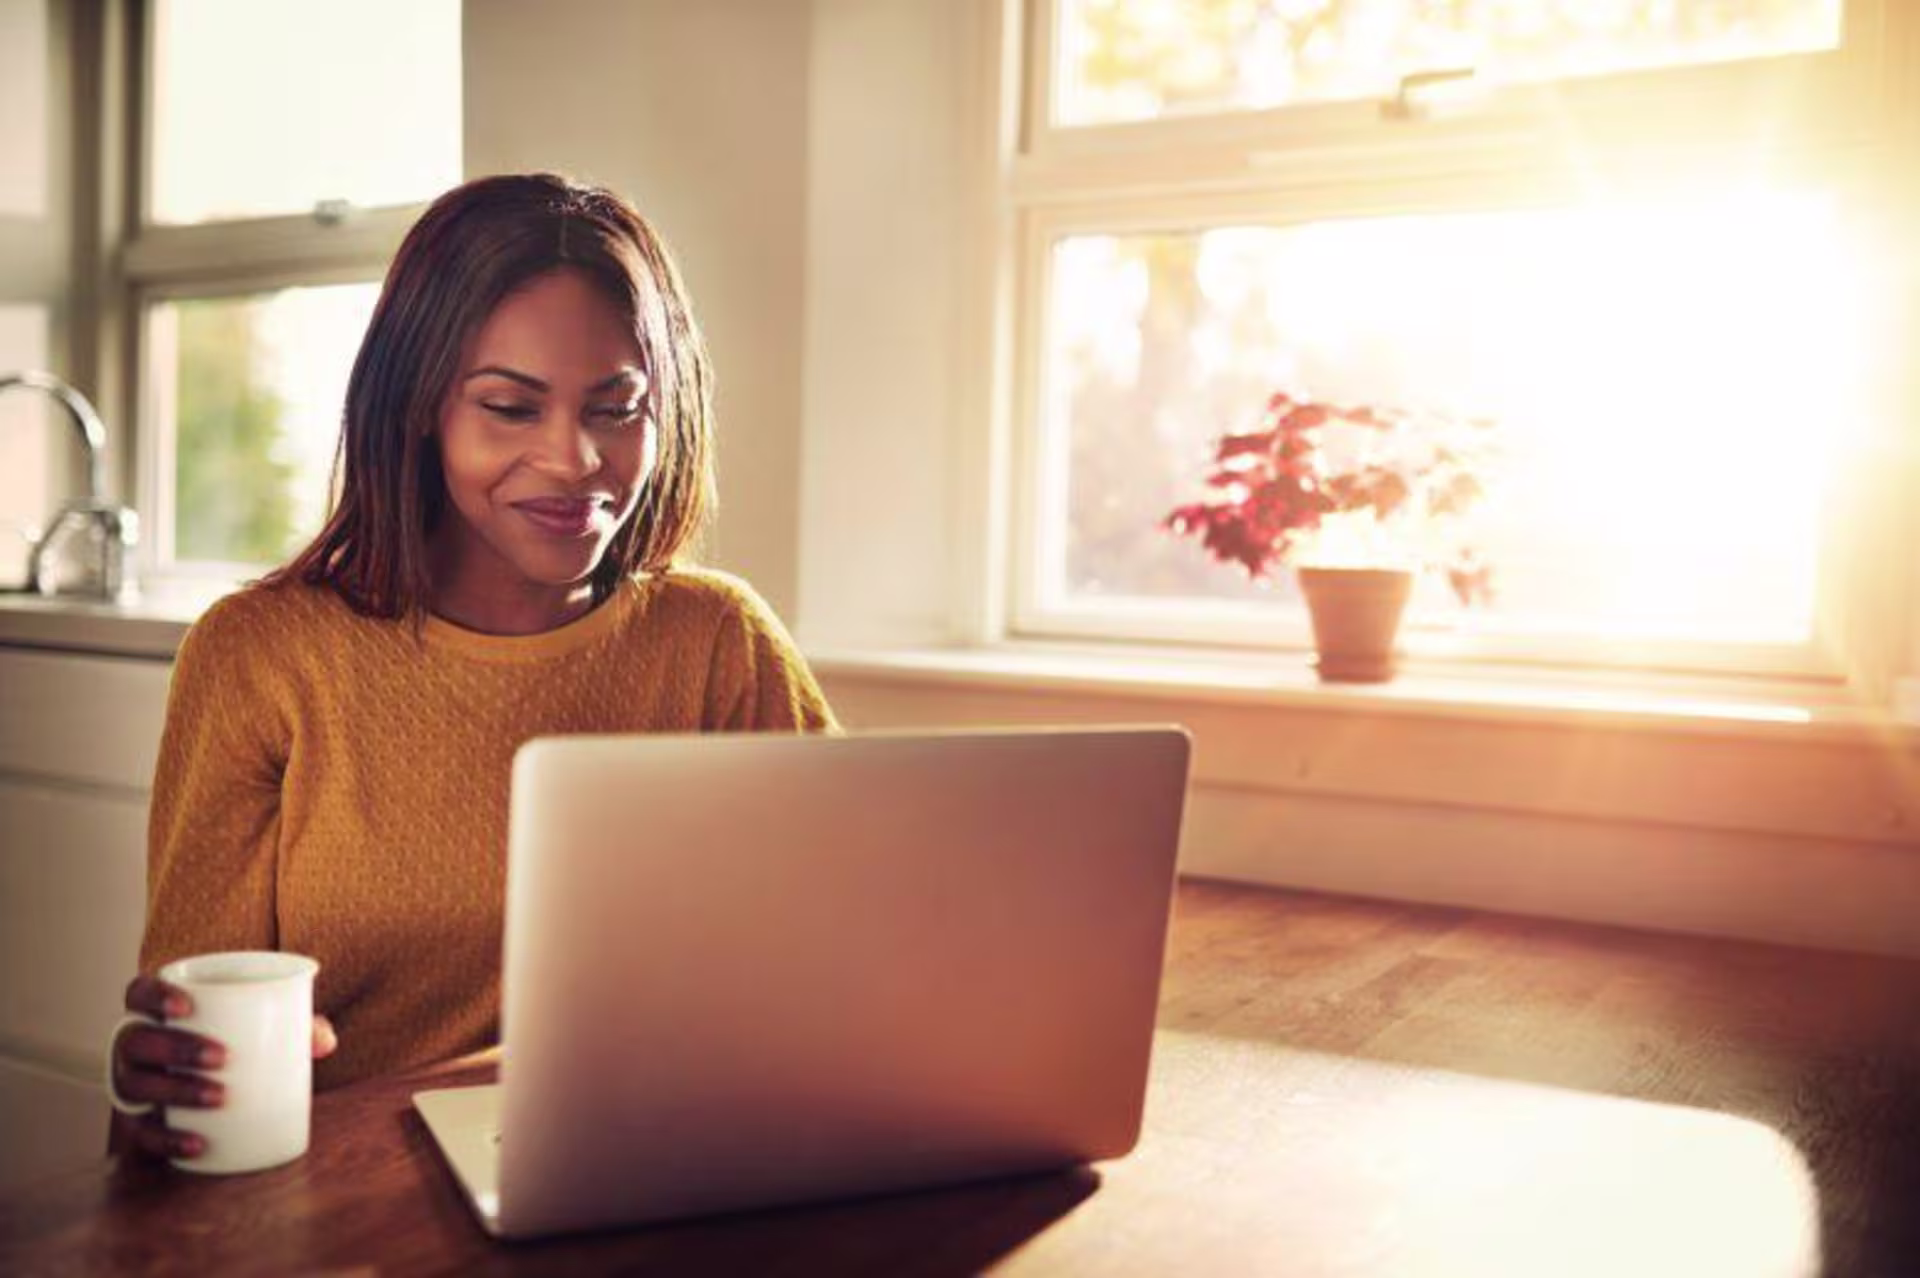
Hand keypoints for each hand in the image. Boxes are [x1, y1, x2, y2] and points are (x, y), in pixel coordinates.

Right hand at [108, 974, 337, 1161]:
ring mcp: (132, 1084)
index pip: (138, 992)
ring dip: (175, 1091)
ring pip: (135, 1086)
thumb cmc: (239, 1042)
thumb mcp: (265, 1027)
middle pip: (136, 1040)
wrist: (215, 1089)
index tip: (188, 1005)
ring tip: (219, 1096)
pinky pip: (142, 1134)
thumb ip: (297, 1025)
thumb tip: (325, 1041)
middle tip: (222, 1057)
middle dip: (175, 1048)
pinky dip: (168, 1139)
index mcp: (158, 1011)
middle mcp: (135, 1046)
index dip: (154, 995)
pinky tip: (197, 1143)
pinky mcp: (140, 1122)